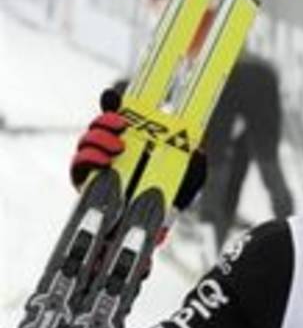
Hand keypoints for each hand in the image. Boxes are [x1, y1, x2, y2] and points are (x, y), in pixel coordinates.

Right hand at [69, 84, 207, 242]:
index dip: (112, 104)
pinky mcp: (85, 182)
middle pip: (98, 125)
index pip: (119, 118)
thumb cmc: (168, 199)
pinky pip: (78, 165)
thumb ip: (195, 167)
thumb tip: (200, 151)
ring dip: (98, 139)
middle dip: (105, 120)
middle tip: (121, 126)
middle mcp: (112, 150)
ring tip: (116, 148)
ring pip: (86, 141)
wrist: (150, 229)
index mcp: (135, 143)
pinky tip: (102, 162)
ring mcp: (97, 165)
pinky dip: (87, 159)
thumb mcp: (188, 181)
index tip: (114, 99)